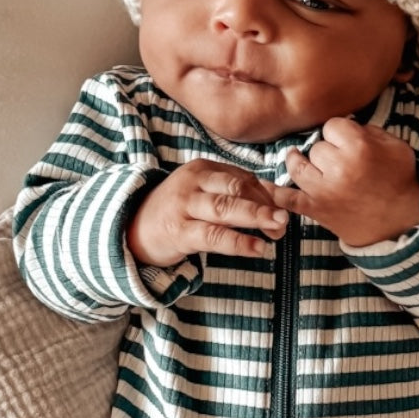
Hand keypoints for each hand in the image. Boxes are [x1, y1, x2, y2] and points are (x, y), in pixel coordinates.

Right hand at [126, 160, 288, 266]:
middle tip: (285, 217)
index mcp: (203, 168)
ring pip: (225, 208)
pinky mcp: (179, 232)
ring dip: (255, 218)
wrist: (133, 227)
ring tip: (278, 228)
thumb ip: (236, 193)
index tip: (284, 211)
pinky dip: (238, 242)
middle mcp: (194, 182)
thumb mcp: (204, 193)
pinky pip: (214, 236)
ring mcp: (185, 206)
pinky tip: (257, 249)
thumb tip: (278, 200)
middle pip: (236, 188)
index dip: (267, 195)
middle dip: (265, 203)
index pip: (243, 177)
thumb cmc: (178, 210)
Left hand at [276, 119, 418, 247]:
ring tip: (299, 158)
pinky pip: (288, 198)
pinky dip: (273, 191)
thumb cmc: (400, 180)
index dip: (337, 133)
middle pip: (315, 147)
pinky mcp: (316, 209)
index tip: (344, 142)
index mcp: (358, 147)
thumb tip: (342, 126)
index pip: (331, 126)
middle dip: (324, 151)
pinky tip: (263, 183)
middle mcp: (338, 167)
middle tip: (338, 161)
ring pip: (297, 166)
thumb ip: (367, 131)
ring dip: (298, 162)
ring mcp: (324, 190)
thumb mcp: (394, 146)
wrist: (402, 222)